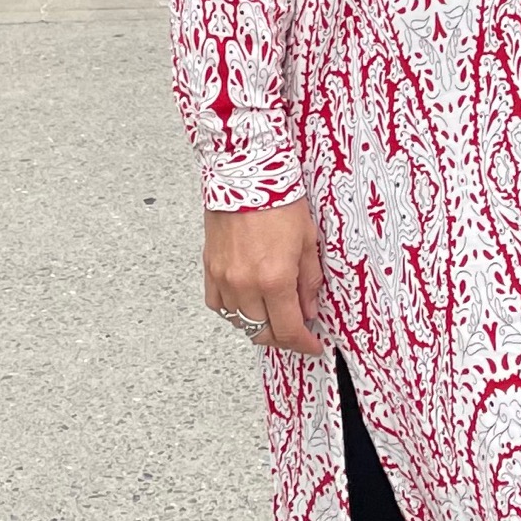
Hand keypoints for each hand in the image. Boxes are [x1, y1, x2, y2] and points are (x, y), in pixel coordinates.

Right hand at [203, 197, 324, 354]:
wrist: (246, 174)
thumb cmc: (279, 199)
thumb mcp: (308, 239)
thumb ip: (309, 280)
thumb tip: (309, 310)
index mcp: (274, 279)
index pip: (288, 329)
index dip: (302, 344)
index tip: (311, 345)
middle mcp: (245, 285)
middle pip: (262, 332)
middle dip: (282, 336)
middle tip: (295, 329)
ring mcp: (224, 279)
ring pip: (239, 321)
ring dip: (258, 323)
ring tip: (273, 311)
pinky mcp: (210, 269)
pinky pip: (219, 304)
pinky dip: (234, 309)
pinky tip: (247, 299)